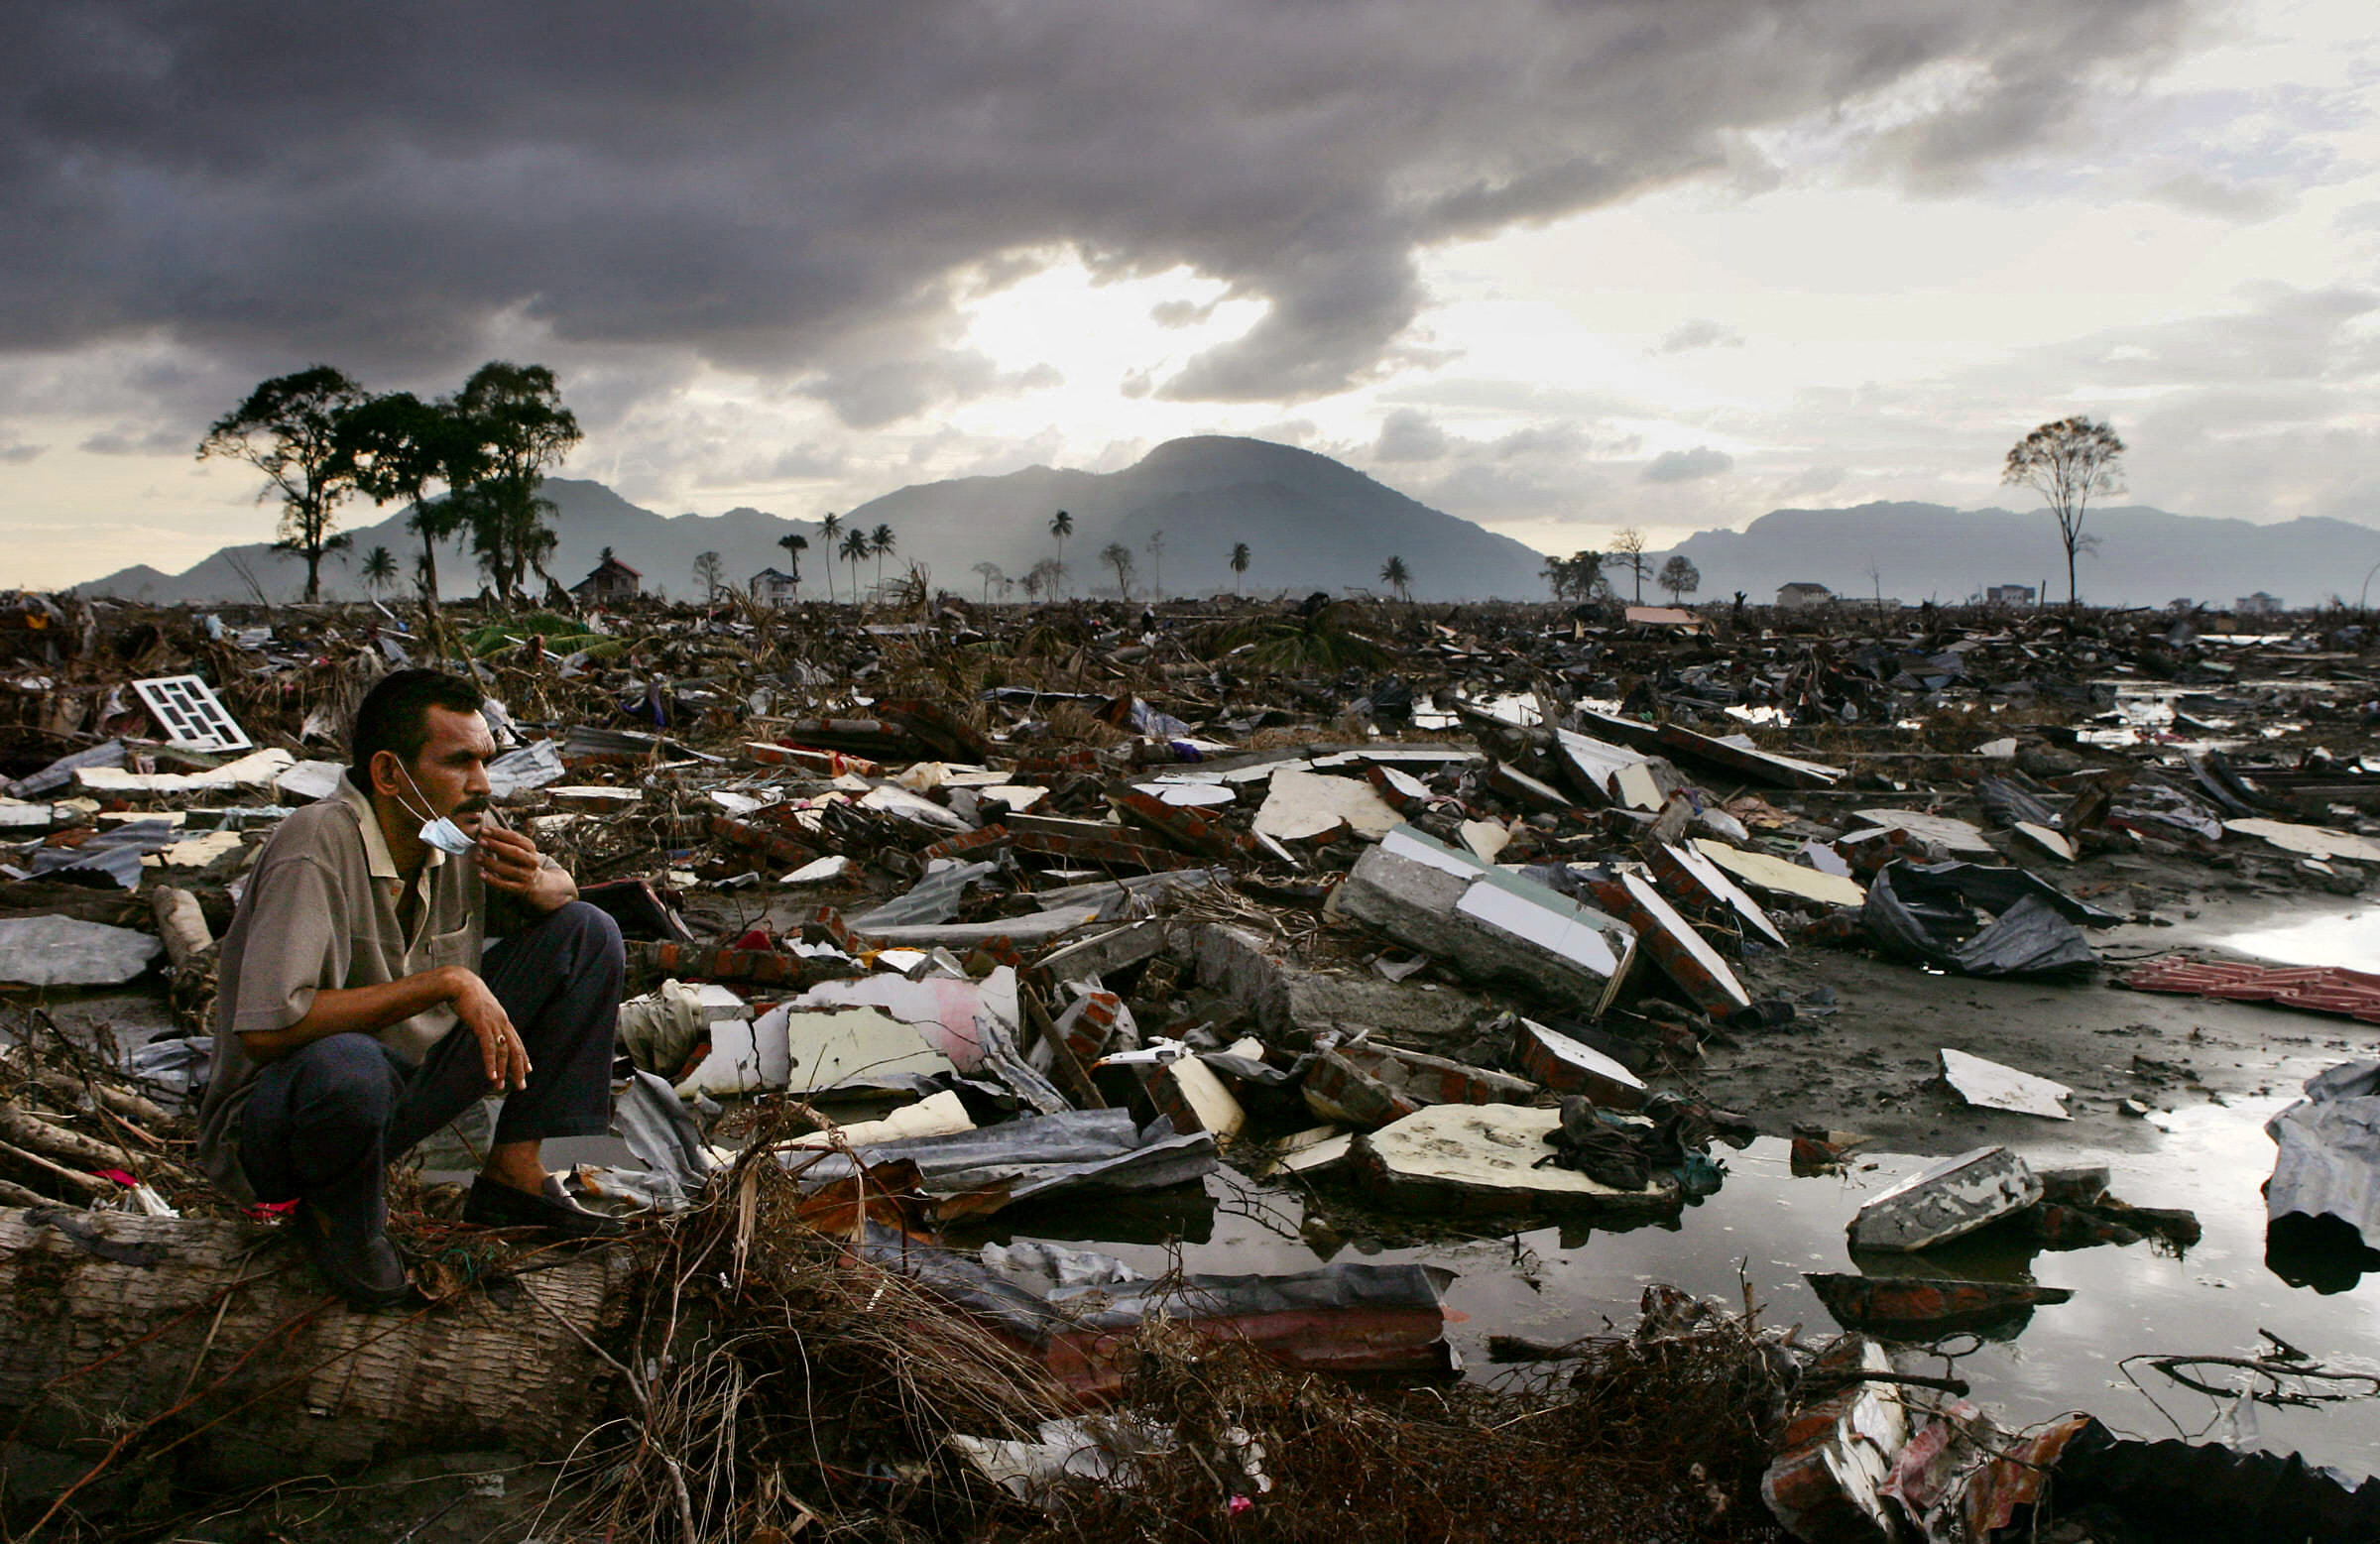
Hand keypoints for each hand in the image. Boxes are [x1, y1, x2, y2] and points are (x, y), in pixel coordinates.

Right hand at [448, 968, 530, 1090]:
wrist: (459, 983)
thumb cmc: (467, 996)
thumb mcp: (481, 1010)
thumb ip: (486, 1021)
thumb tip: (483, 1028)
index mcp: (502, 1019)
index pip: (517, 1042)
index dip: (523, 1056)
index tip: (528, 1069)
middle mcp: (502, 1022)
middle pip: (515, 1049)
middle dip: (519, 1069)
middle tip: (521, 1086)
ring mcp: (494, 1023)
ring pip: (503, 1052)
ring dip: (502, 1071)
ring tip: (501, 1086)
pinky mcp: (482, 1025)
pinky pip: (489, 1048)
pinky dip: (491, 1063)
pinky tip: (491, 1076)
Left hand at [474, 821, 546, 895]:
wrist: (534, 882)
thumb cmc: (519, 860)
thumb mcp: (519, 847)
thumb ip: (506, 837)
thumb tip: (496, 827)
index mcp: (530, 848)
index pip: (515, 838)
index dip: (499, 833)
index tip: (483, 830)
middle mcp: (531, 861)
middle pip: (514, 852)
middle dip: (496, 845)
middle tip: (480, 841)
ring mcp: (526, 875)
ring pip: (509, 869)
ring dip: (491, 863)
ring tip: (476, 857)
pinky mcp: (520, 888)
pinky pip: (505, 885)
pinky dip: (492, 880)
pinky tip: (481, 874)